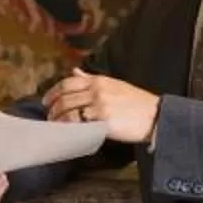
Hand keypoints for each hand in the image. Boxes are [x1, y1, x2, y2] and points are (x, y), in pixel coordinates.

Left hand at [41, 70, 160, 143]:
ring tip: (55, 125)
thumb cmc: (137, 104)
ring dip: (57, 118)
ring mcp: (99, 104)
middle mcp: (97, 89)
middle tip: (49, 116)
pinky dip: (67, 126)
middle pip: (65, 97)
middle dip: (53, 108)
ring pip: (68, 110)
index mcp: (100, 80)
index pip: (68, 82)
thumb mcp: (114, 85)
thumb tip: (74, 71)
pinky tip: (65, 131)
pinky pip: (78, 122)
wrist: (156, 116)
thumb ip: (91, 79)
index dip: (53, 92)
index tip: (46, 100)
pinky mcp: (103, 119)